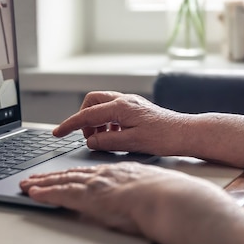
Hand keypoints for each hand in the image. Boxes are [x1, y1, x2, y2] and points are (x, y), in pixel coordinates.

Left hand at [20, 161, 204, 235]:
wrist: (169, 198)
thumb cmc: (167, 197)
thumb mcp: (149, 187)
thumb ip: (136, 189)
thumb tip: (134, 197)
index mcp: (117, 173)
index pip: (88, 172)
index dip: (71, 173)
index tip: (61, 174)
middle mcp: (103, 175)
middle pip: (70, 174)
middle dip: (49, 176)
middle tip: (33, 177)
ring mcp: (95, 184)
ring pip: (61, 181)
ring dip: (42, 183)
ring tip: (27, 184)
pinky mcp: (89, 197)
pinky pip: (61, 193)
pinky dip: (46, 193)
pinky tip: (34, 193)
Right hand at [53, 91, 184, 155]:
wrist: (186, 133)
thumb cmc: (163, 137)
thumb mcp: (132, 143)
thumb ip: (107, 141)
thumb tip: (90, 141)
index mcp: (120, 107)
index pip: (87, 115)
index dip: (69, 124)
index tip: (57, 133)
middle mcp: (124, 100)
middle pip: (92, 101)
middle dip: (83, 118)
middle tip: (86, 136)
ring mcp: (130, 102)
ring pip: (102, 104)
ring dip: (96, 120)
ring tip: (102, 138)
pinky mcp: (136, 108)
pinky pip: (113, 110)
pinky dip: (107, 121)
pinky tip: (114, 135)